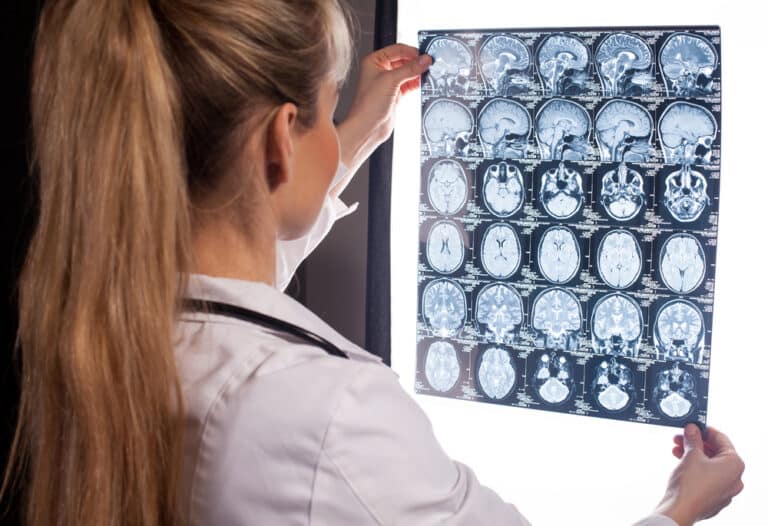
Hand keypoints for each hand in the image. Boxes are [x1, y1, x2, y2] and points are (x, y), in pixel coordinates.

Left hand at [335, 44, 431, 181]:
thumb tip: (424, 60)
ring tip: (428, 72)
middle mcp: (380, 70)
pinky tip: (424, 82)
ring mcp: (388, 83)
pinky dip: (416, 83)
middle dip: (416, 62)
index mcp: (374, 61)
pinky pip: (409, 84)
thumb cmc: (368, 104)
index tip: (425, 55)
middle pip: (403, 60)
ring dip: (417, 73)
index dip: (412, 51)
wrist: (367, 127)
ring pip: (407, 73)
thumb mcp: (391, 80)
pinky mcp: (395, 94)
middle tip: (429, 64)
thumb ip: (410, 69)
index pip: (397, 50)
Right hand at [654, 424, 744, 525]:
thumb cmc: (690, 485)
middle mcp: (734, 478)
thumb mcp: (691, 454)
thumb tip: (693, 430)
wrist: (680, 509)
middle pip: (716, 453)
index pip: (721, 439)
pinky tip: (681, 462)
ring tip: (677, 449)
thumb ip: (693, 439)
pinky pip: (707, 477)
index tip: (693, 425)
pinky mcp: (714, 498)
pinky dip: (695, 468)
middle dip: (697, 443)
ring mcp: (725, 490)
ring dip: (694, 454)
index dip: (705, 430)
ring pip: (710, 465)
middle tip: (682, 436)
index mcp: (735, 465)